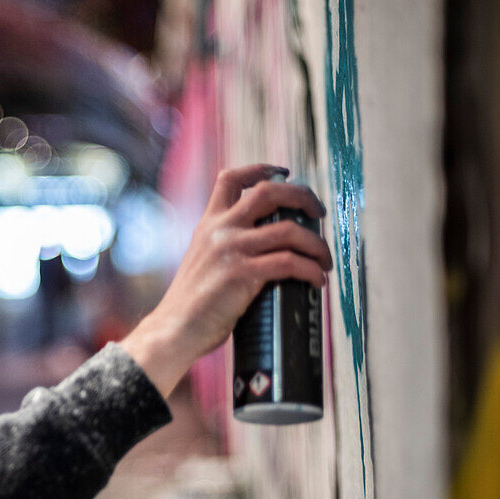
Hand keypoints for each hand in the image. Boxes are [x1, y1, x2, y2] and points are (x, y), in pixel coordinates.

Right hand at [120, 163, 332, 398]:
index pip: (231, 179)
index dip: (261, 168)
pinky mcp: (242, 274)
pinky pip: (290, 263)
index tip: (284, 172)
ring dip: (317, 244)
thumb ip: (226, 247)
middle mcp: (220, 230)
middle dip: (303, 196)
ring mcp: (231, 250)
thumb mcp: (202, 261)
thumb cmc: (192, 305)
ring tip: (325, 260)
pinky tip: (317, 280)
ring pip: (289, 230)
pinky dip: (311, 270)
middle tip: (319, 214)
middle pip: (269, 192)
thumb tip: (267, 248)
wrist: (174, 330)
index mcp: (208, 224)